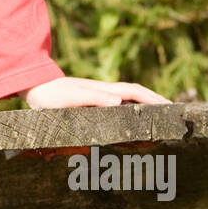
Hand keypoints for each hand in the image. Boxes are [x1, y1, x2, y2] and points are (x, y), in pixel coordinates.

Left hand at [22, 76, 171, 108]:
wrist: (34, 88)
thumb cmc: (52, 95)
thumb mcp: (73, 98)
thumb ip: (95, 98)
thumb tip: (119, 101)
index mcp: (105, 90)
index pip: (136, 93)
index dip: (154, 99)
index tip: (171, 107)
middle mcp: (105, 91)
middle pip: (137, 94)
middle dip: (155, 101)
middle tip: (173, 112)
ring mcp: (99, 95)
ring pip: (128, 99)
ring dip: (144, 105)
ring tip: (158, 117)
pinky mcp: (92, 101)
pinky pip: (118, 105)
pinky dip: (129, 110)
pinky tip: (130, 119)